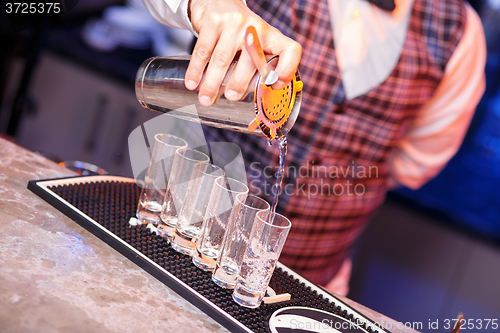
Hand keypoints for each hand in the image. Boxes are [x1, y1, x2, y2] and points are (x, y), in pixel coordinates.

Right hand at [187, 0, 301, 105]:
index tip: (275, 86)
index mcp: (272, 36)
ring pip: (222, 59)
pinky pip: (203, 51)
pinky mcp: (213, 22)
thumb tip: (248, 100)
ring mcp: (233, 24)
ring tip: (206, 99)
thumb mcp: (255, 45)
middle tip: (231, 97)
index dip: (288, 69)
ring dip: (212, 83)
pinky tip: (192, 83)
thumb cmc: (239, 33)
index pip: (290, 50)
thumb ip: (256, 68)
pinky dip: (196, 70)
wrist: (217, 2)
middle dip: (239, 83)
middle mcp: (255, 28)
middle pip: (250, 60)